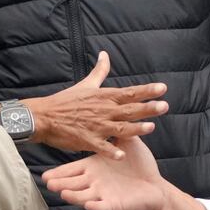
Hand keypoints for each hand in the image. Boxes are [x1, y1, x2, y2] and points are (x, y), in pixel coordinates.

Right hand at [13, 52, 167, 157]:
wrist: (45, 116)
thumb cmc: (66, 101)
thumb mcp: (85, 84)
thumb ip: (99, 71)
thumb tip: (105, 54)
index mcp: (105, 97)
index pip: (130, 92)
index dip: (147, 91)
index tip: (163, 89)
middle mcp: (103, 110)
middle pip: (130, 109)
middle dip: (148, 108)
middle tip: (165, 106)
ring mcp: (96, 126)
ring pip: (120, 127)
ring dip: (136, 128)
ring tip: (151, 127)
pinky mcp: (87, 140)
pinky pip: (102, 147)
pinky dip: (111, 151)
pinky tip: (122, 155)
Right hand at [43, 135, 168, 209]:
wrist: (154, 188)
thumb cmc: (140, 166)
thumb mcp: (126, 144)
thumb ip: (116, 131)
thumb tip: (109, 113)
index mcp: (95, 169)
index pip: (74, 170)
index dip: (60, 172)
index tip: (45, 172)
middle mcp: (96, 183)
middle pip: (74, 185)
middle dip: (61, 184)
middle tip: (46, 183)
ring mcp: (104, 195)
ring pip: (84, 197)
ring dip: (74, 196)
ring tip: (62, 194)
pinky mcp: (115, 206)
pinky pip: (104, 207)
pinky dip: (97, 207)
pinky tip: (89, 205)